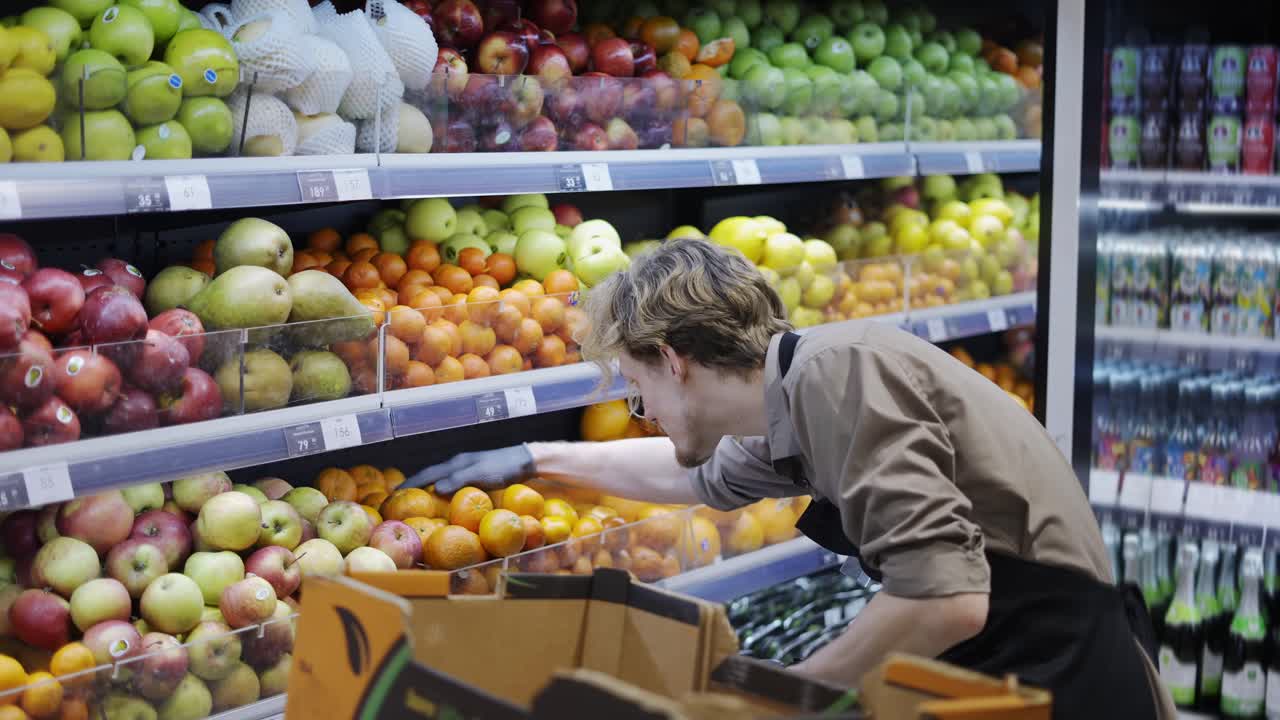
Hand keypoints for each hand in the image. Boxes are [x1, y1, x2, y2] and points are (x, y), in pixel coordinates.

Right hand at [405, 445, 535, 493]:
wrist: (525, 460)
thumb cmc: (504, 467)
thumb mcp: (482, 475)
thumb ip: (459, 480)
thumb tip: (436, 489)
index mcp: (456, 463)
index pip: (428, 474)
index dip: (411, 483)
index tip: (394, 493)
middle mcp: (458, 463)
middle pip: (431, 474)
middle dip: (415, 484)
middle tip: (400, 497)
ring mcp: (467, 467)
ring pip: (441, 476)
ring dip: (428, 486)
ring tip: (417, 498)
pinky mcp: (476, 472)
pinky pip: (452, 481)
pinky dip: (442, 488)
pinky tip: (445, 497)